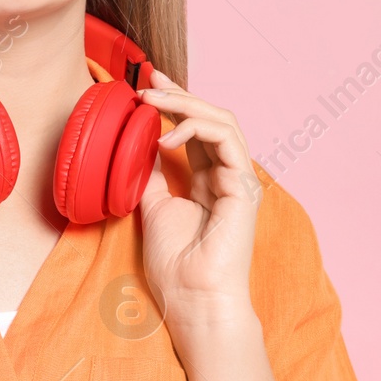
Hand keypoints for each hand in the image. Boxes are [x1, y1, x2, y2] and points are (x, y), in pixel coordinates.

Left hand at [135, 70, 262, 339]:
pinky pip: (226, 140)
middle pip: (211, 119)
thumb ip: (149, 176)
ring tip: (151, 99)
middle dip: (180, 94)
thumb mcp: (152, 208)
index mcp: (208, 181)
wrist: (193, 299)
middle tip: (148, 80)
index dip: (175, 104)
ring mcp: (239, 180)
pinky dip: (196, 128)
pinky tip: (166, 134)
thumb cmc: (176, 265)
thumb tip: (135, 146)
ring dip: (185, 104)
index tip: (147, 86)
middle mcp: (227, 176)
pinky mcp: (244, 187)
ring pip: (222, 122)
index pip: (196, 131)